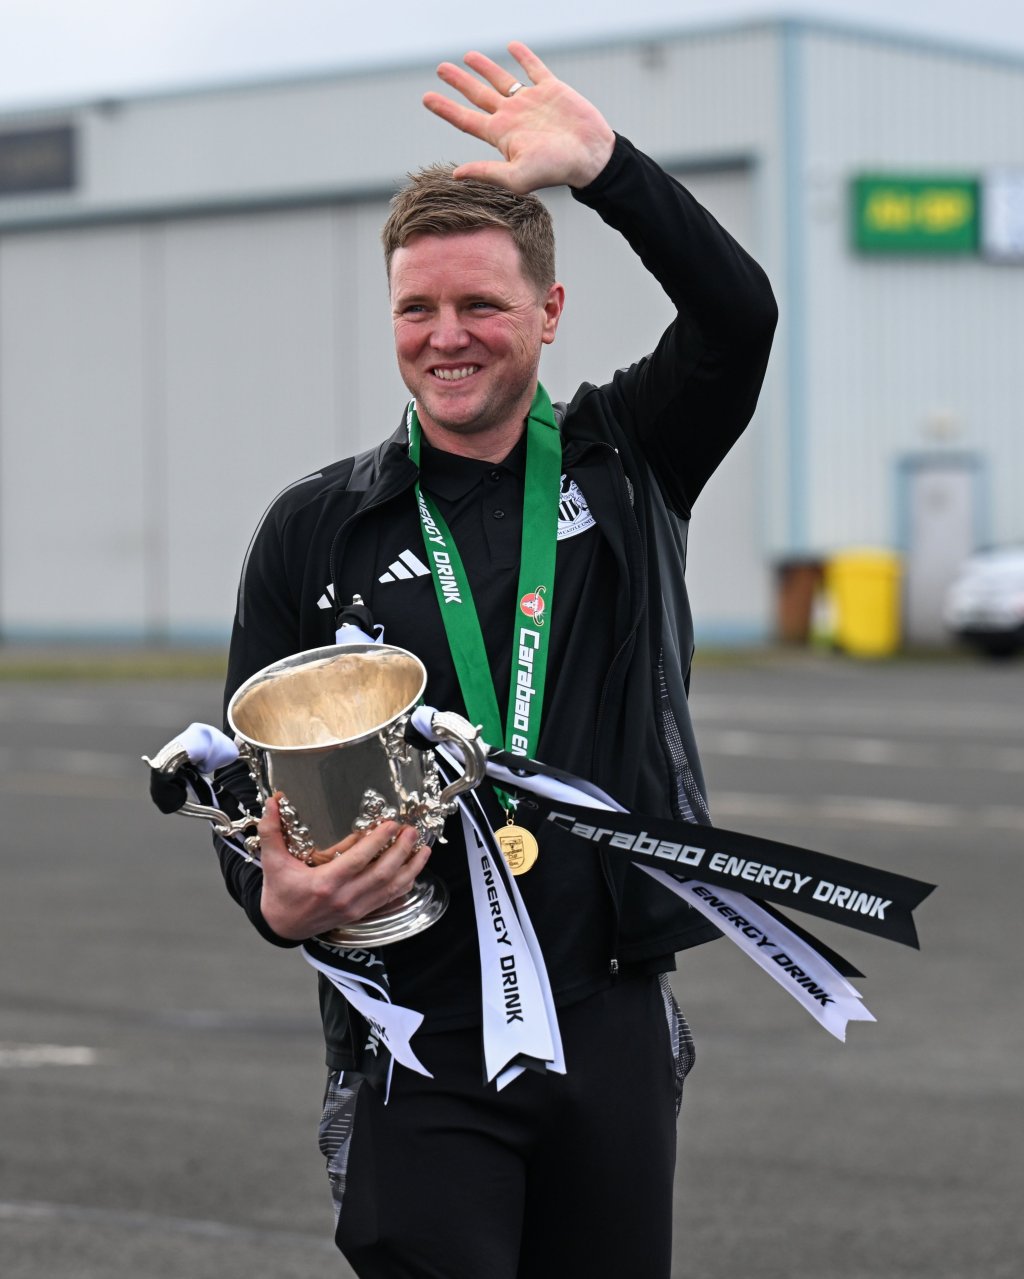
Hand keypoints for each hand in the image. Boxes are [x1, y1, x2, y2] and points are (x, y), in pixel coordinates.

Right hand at [257, 794, 431, 940]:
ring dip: (410, 869)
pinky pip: (388, 902)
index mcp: (325, 884)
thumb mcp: (272, 861)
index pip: (358, 860)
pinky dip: (404, 887)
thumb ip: (271, 831)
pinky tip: (414, 873)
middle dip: (401, 852)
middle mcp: (344, 898)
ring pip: (391, 890)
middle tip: (412, 831)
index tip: (391, 824)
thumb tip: (272, 802)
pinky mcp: (361, 915)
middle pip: (381, 875)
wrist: (282, 926)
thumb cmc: (280, 891)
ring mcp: (355, 909)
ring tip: (424, 849)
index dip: (377, 842)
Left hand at [422, 40, 614, 192]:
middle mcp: (512, 116)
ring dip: (484, 67)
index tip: (426, 97)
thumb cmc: (556, 171)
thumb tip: (455, 175)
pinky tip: (512, 46)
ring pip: (501, 79)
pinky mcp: (551, 89)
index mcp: (501, 135)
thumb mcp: (517, 177)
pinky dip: (523, 56)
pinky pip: (533, 68)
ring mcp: (531, 101)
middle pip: (478, 95)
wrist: (591, 155)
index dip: (445, 108)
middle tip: (441, 68)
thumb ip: (487, 173)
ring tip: (468, 56)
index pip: (465, 119)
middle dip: (459, 82)